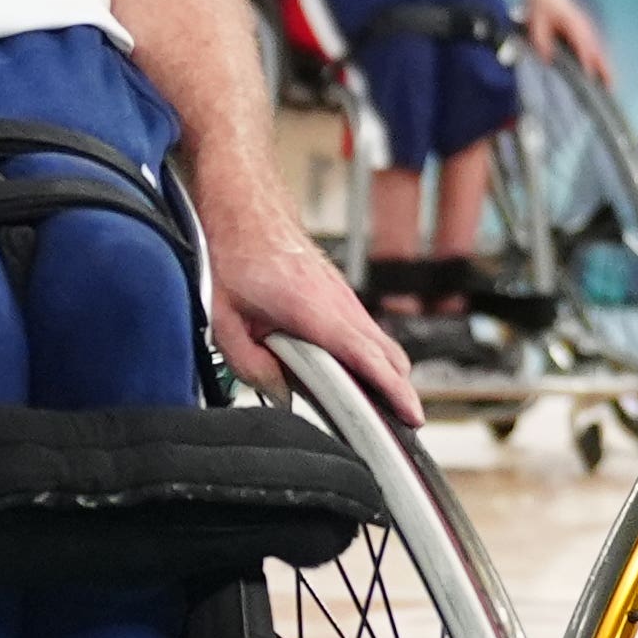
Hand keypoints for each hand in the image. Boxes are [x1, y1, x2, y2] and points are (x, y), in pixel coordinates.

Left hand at [209, 217, 420, 426]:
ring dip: (382, 372)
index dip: (393, 390)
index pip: (366, 357)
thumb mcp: (226, 322)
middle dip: (398, 390)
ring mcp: (342, 296)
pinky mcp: (339, 293)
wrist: (243, 212)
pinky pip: (364, 330)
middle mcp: (338, 302)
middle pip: (388, 354)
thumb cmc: (234, 256)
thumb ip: (253, 367)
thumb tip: (281, 395)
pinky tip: (346, 371)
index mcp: (313, 311)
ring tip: (371, 405)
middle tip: (395, 425)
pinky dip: (368, 354)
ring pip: (379, 341)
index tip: (412, 414)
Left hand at [525, 0, 610, 83]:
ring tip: (611, 87)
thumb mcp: (536, 22)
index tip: (589, 74)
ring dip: (606, 68)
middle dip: (605, 68)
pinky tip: (603, 76)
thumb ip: (541, 39)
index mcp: (574, 23)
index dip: (587, 59)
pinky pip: (596, 51)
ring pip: (600, 52)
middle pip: (598, 50)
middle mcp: (585, 28)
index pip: (584, 44)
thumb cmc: (542, 7)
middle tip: (610, 86)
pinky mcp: (585, 35)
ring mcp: (587, 31)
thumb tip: (547, 58)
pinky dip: (602, 63)